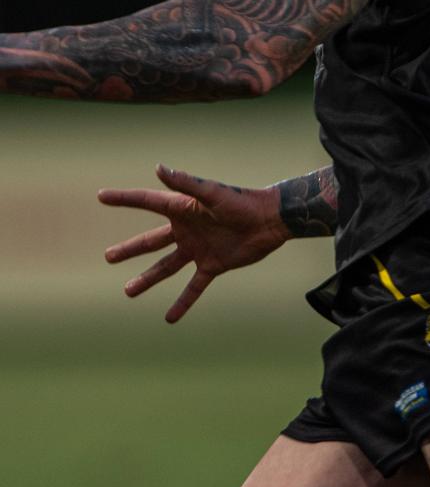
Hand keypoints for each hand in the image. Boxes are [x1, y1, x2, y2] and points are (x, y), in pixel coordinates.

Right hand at [98, 164, 288, 322]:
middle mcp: (185, 229)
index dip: (124, 199)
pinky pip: (193, 287)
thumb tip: (159, 168)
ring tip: (128, 291)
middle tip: (108, 257)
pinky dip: (183, 302)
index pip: (146, 202)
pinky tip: (170, 318)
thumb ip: (186, 183)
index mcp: (182, 209)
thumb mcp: (212, 193)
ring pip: (166, 267)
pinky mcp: (213, 265)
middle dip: (129, 249)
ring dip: (147, 279)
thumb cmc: (242, 201)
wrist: (270, 221)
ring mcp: (197, 249)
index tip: (101, 196)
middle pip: (150, 242)